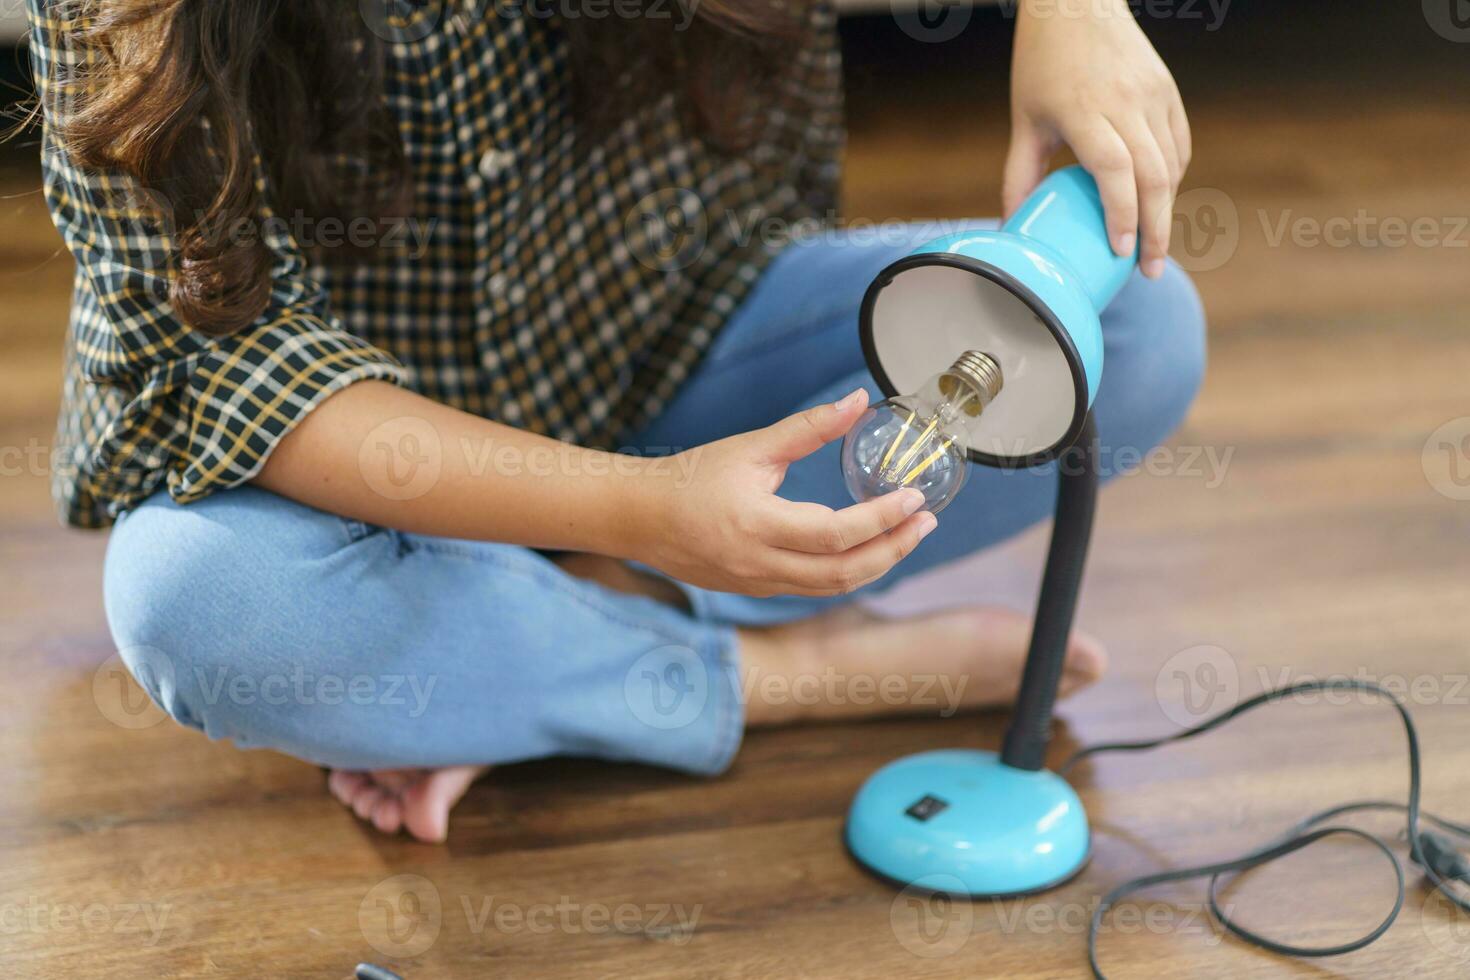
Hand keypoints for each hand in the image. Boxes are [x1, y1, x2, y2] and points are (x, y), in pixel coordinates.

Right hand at [633, 389, 937, 597]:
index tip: (914, 498)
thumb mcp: (752, 446)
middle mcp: (761, 564)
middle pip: (844, 572)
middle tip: (925, 521)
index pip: (836, 533)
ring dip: (877, 564)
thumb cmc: (693, 477)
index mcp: (758, 525)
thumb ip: (808, 428)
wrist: (640, 517)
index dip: (882, 519)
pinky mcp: (757, 590)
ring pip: (832, 587)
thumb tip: (858, 400)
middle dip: (894, 549)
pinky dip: (848, 571)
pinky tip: (867, 549)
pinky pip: (814, 589)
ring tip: (907, 535)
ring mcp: (759, 583)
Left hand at [1003, 0, 1190, 278]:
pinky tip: (1159, 203)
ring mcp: (1152, 94)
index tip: (1121, 251)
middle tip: (1149, 270)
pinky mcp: (1168, 90)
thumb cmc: (1042, 62)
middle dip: (1155, 230)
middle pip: (1152, 176)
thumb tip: (1011, 225)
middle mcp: (1125, 101)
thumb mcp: (1024, 119)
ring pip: (1170, 164)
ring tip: (1152, 246)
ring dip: (1165, 209)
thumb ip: (1020, 174)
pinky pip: (1178, 145)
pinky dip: (1172, 178)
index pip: (1113, 170)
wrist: (1077, 3)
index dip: (1121, 214)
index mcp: (1083, 109)